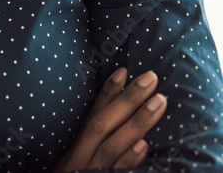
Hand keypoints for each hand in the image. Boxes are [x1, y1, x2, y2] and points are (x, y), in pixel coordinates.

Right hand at [53, 68, 167, 171]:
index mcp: (75, 149)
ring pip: (112, 146)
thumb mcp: (74, 164)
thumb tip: (119, 123)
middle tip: (151, 77)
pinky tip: (143, 145)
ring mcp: (90, 172)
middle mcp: (80, 158)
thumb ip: (91, 149)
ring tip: (159, 101)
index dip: (107, 93)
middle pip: (102, 124)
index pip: (92, 116)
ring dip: (137, 123)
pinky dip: (129, 159)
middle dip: (127, 100)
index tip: (124, 71)